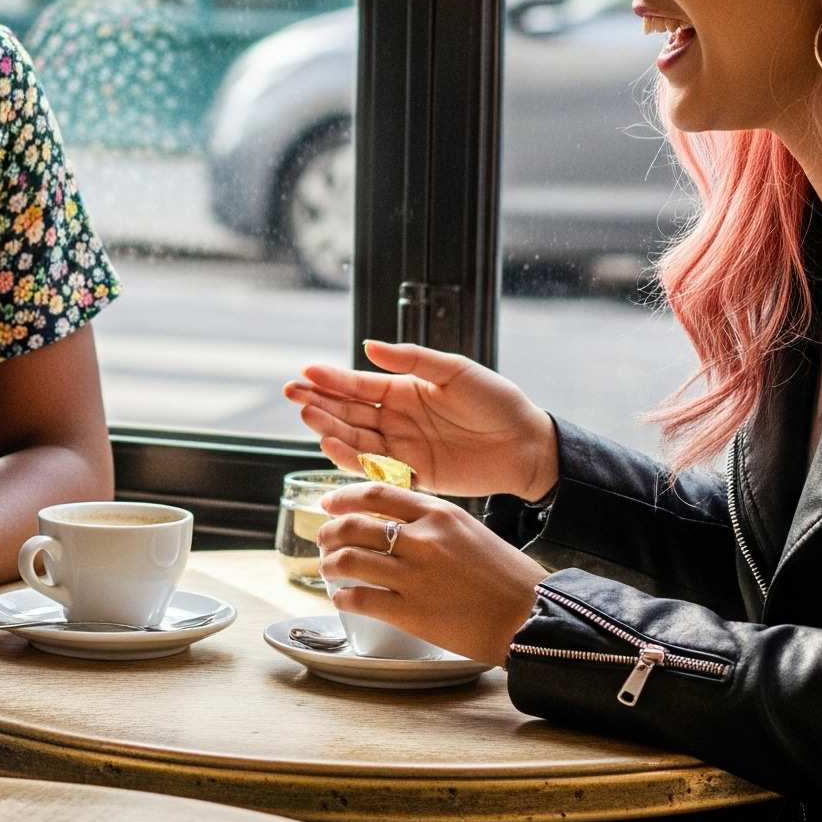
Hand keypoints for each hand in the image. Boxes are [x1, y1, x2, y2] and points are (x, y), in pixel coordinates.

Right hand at [284, 340, 557, 499]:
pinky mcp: (413, 474)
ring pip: (355, 439)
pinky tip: (332, 447)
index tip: (305, 374)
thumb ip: (412, 360)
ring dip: (330, 429)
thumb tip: (369, 347)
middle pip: (348, 412)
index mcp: (404, 390)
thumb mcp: (455, 371)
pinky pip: (375, 468)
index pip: (358, 384)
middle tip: (294, 396)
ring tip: (308, 417)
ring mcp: (402, 447)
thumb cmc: (496, 401)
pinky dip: (352, 459)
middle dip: (319, 403)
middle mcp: (397, 419)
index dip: (331, 380)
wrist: (527, 444)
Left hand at [315, 484, 542, 667]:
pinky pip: (360, 598)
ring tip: (328, 569)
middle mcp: (423, 540)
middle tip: (323, 539)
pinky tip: (342, 598)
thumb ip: (433, 524)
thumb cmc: (505, 576)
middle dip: (329, 532)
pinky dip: (343, 597)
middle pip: (354, 526)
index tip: (328, 504)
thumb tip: (393, 525)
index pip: (376, 495)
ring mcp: (415, 576)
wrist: (530, 615)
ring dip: (330, 564)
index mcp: (439, 514)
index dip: (343, 498)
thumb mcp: (470, 531)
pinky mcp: (411, 612)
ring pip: (349, 561)